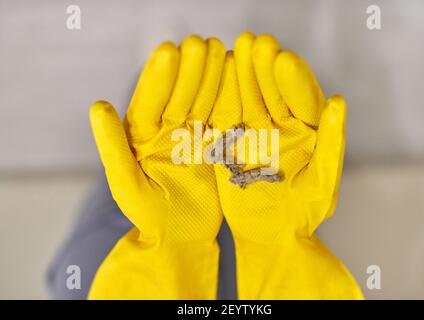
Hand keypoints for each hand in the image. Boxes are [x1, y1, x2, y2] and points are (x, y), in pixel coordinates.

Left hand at [88, 36, 225, 298]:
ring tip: (220, 50)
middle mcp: (166, 131)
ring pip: (201, 101)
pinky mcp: (213, 146)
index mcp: (141, 137)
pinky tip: (237, 77)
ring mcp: (191, 137)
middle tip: (200, 43)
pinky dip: (228, 99)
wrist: (182, 238)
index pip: (150, 102)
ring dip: (210, 77)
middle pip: (178, 95)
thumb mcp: (128, 183)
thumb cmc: (149, 217)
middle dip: (189, 70)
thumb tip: (98, 105)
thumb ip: (113, 145)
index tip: (170, 51)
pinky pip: (221, 119)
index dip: (159, 77)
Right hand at [210, 32, 362, 298]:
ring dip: (240, 76)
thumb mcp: (321, 184)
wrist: (268, 237)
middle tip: (255, 43)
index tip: (282, 59)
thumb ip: (330, 144)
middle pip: (273, 92)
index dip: (293, 80)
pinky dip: (218, 99)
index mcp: (309, 133)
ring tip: (232, 51)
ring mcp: (255, 132)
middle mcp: (283, 126)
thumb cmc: (301, 216)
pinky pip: (225, 118)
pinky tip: (214, 79)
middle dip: (264, 68)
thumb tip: (339, 101)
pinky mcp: (232, 142)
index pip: (302, 100)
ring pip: (247, 98)